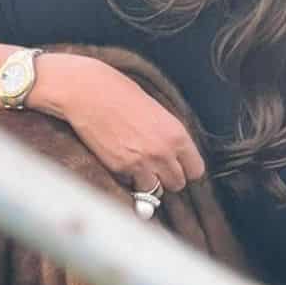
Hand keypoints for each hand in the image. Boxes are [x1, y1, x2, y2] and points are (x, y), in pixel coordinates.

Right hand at [32, 53, 205, 192]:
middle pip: (178, 183)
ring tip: (141, 169)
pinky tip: (124, 164)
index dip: (187, 170)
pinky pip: (133, 187)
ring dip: (150, 183)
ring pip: (156, 191)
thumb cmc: (121, 95)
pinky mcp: (120, 168)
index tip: (180, 168)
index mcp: (177, 134)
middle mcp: (163, 152)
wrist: (90, 93)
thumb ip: (169, 136)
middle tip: (157, 168)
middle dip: (168, 178)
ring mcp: (142, 163)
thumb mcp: (157, 112)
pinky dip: (130, 181)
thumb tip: (175, 156)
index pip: (196, 169)